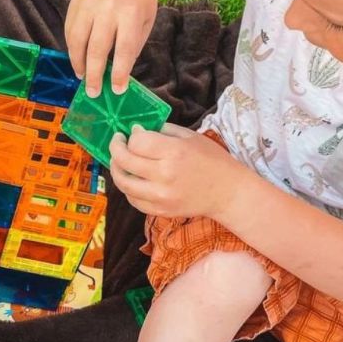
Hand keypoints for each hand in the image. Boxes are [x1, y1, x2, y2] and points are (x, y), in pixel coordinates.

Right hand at [65, 0, 158, 97]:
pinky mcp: (75, 2)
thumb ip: (132, 47)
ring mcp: (88, 3)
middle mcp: (107, 7)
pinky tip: (79, 59)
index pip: (124, 48)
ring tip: (83, 76)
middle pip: (97, 47)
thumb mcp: (146, 21)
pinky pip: (69, 30)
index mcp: (131, 12)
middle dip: (94, 74)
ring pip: (77, 40)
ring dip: (78, 62)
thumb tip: (117, 76)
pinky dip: (72, 48)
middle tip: (93, 92)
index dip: (120, 72)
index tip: (117, 90)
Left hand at [109, 125, 242, 218]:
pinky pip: (132, 199)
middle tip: (117, 142)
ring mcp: (160, 196)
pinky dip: (127, 188)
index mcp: (174, 153)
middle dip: (115, 148)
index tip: (132, 132)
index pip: (137, 142)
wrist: (227, 192)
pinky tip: (131, 178)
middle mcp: (164, 175)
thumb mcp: (190, 137)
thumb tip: (137, 130)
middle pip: (124, 161)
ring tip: (118, 161)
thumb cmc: (211, 160)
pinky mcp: (160, 211)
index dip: (130, 135)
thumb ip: (162, 131)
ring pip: (123, 183)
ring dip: (116, 169)